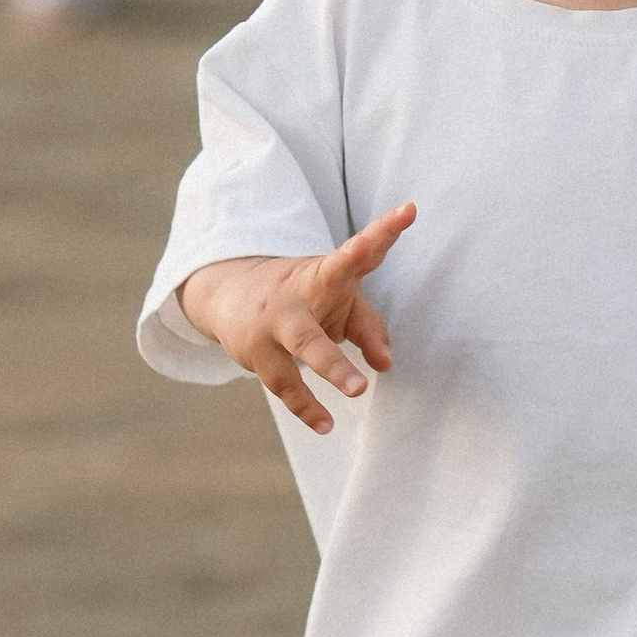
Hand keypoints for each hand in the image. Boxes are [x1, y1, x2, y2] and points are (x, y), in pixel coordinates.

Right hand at [178, 205, 415, 432]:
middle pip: (326, 293)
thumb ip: (369, 327)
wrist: (229, 293)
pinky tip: (326, 425)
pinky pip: (284, 385)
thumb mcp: (339, 300)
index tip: (408, 211)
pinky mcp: (258, 353)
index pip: (358, 250)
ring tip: (359, 390)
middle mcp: (299, 292)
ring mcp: (276, 323)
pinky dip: (306, 407)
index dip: (383, 232)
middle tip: (383, 316)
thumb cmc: (303, 296)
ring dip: (330, 367)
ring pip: (302, 346)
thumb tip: (387, 364)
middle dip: (356, 298)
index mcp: (325, 271)